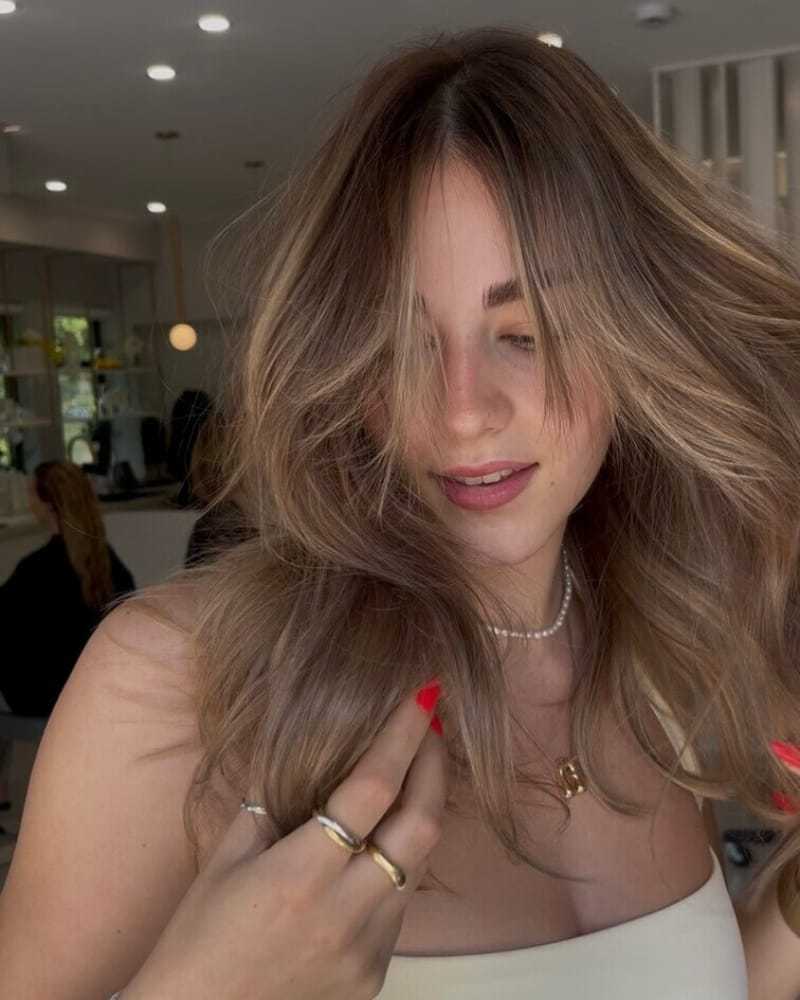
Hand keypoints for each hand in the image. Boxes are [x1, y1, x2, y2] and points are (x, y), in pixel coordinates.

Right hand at [124, 682, 446, 999]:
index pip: (371, 789)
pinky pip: (400, 906)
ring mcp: (367, 950)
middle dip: (434, 768)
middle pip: (421, 826)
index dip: (402, 737)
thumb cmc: (196, 943)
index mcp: (299, 875)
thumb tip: (305, 757)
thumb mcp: (225, 862)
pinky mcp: (374, 975)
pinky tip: (379, 846)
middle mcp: (345, 912)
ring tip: (410, 777)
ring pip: (417, 865)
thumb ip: (271, 807)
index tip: (421, 697)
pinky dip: (398, 865)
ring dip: (419, 814)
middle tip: (430, 729)